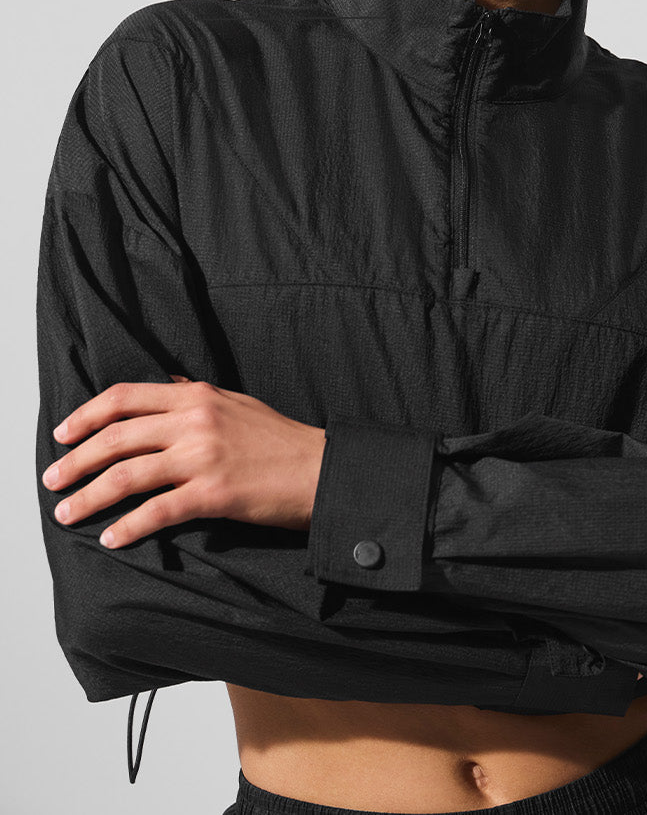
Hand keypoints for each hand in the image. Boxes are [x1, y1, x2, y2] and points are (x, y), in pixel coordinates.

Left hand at [41, 376, 325, 548]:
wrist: (320, 469)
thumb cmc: (280, 440)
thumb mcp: (236, 402)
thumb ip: (197, 394)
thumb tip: (168, 382)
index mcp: (197, 394)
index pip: (125, 397)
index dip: (86, 415)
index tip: (62, 434)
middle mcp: (195, 420)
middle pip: (116, 437)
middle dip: (76, 460)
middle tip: (53, 479)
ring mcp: (203, 456)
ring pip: (127, 474)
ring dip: (89, 496)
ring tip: (67, 512)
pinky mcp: (214, 493)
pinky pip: (157, 511)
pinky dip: (128, 526)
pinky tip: (111, 538)